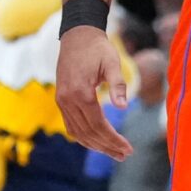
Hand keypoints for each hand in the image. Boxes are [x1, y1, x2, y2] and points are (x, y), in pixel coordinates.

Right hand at [55, 25, 131, 158]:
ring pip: (77, 132)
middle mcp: (67, 100)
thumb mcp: (112, 63)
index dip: (113, 139)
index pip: (98, 124)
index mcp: (81, 92)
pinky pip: (71, 125)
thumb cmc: (97, 48)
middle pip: (88, 132)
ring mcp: (62, 101)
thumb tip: (123, 108)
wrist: (77, 36)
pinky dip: (84, 137)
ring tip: (114, 153)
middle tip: (125, 155)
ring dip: (96, 145)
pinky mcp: (61, 100)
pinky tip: (97, 142)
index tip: (128, 149)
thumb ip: (118, 85)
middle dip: (107, 146)